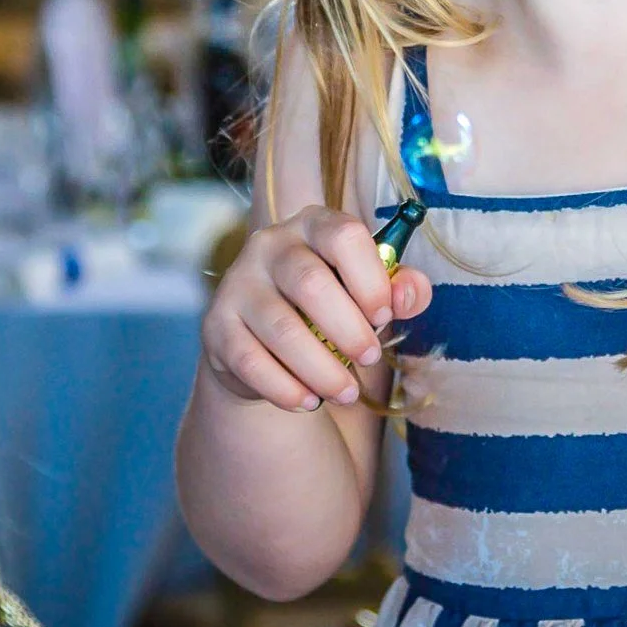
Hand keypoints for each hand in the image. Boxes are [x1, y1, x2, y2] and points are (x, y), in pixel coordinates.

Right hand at [201, 206, 432, 412]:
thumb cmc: (330, 306)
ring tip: (347, 392)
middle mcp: (269, 244)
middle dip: (349, 329)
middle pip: (311, 283)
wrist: (265, 338)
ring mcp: (238, 283)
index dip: (371, 278)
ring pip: (282, 329)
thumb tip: (408, 295)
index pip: (344, 235)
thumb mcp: (366, 291)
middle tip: (370, 358)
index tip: (384, 315)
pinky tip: (309, 401)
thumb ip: (399, 289)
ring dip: (322, 368)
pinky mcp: (217, 325)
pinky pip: (251, 361)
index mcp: (313, 224)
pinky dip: (284, 387)